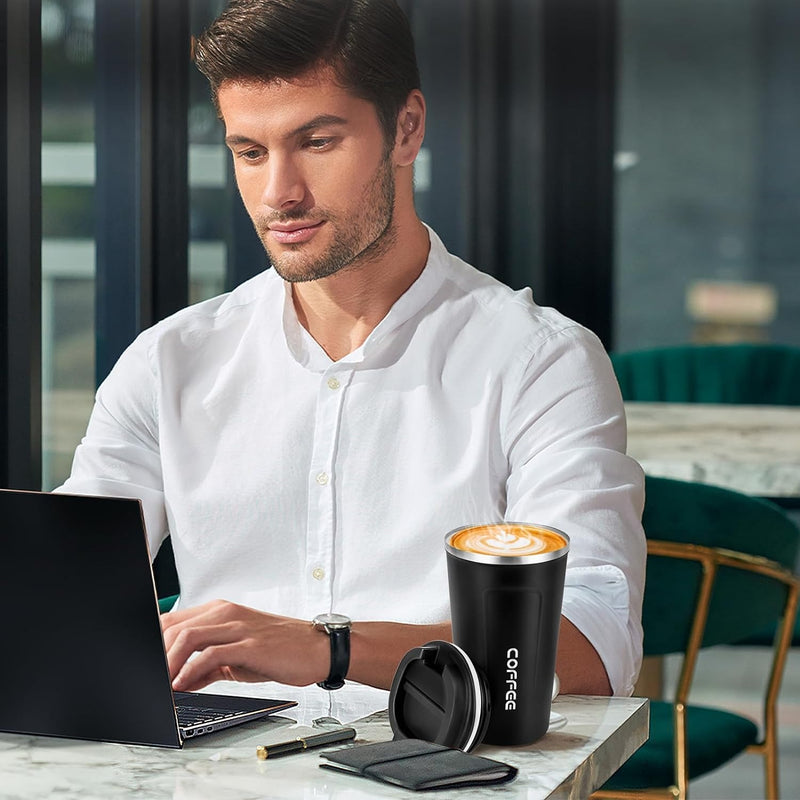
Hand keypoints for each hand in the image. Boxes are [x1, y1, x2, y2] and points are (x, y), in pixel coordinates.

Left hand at [161, 600, 328, 691]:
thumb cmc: (281, 650)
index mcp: (221, 611)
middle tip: (146, 680)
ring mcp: (238, 626)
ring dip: (167, 664)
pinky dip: (190, 671)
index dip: (152, 643)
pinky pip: (210, 654)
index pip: (172, 621)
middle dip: (154, 655)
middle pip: (173, 627)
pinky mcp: (250, 643)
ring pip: (187, 636)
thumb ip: (208, 666)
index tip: (142, 665)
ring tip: (159, 685)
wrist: (318, 648)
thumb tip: (179, 682)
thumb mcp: (238, 656)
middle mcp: (226, 613)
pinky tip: (183, 686)